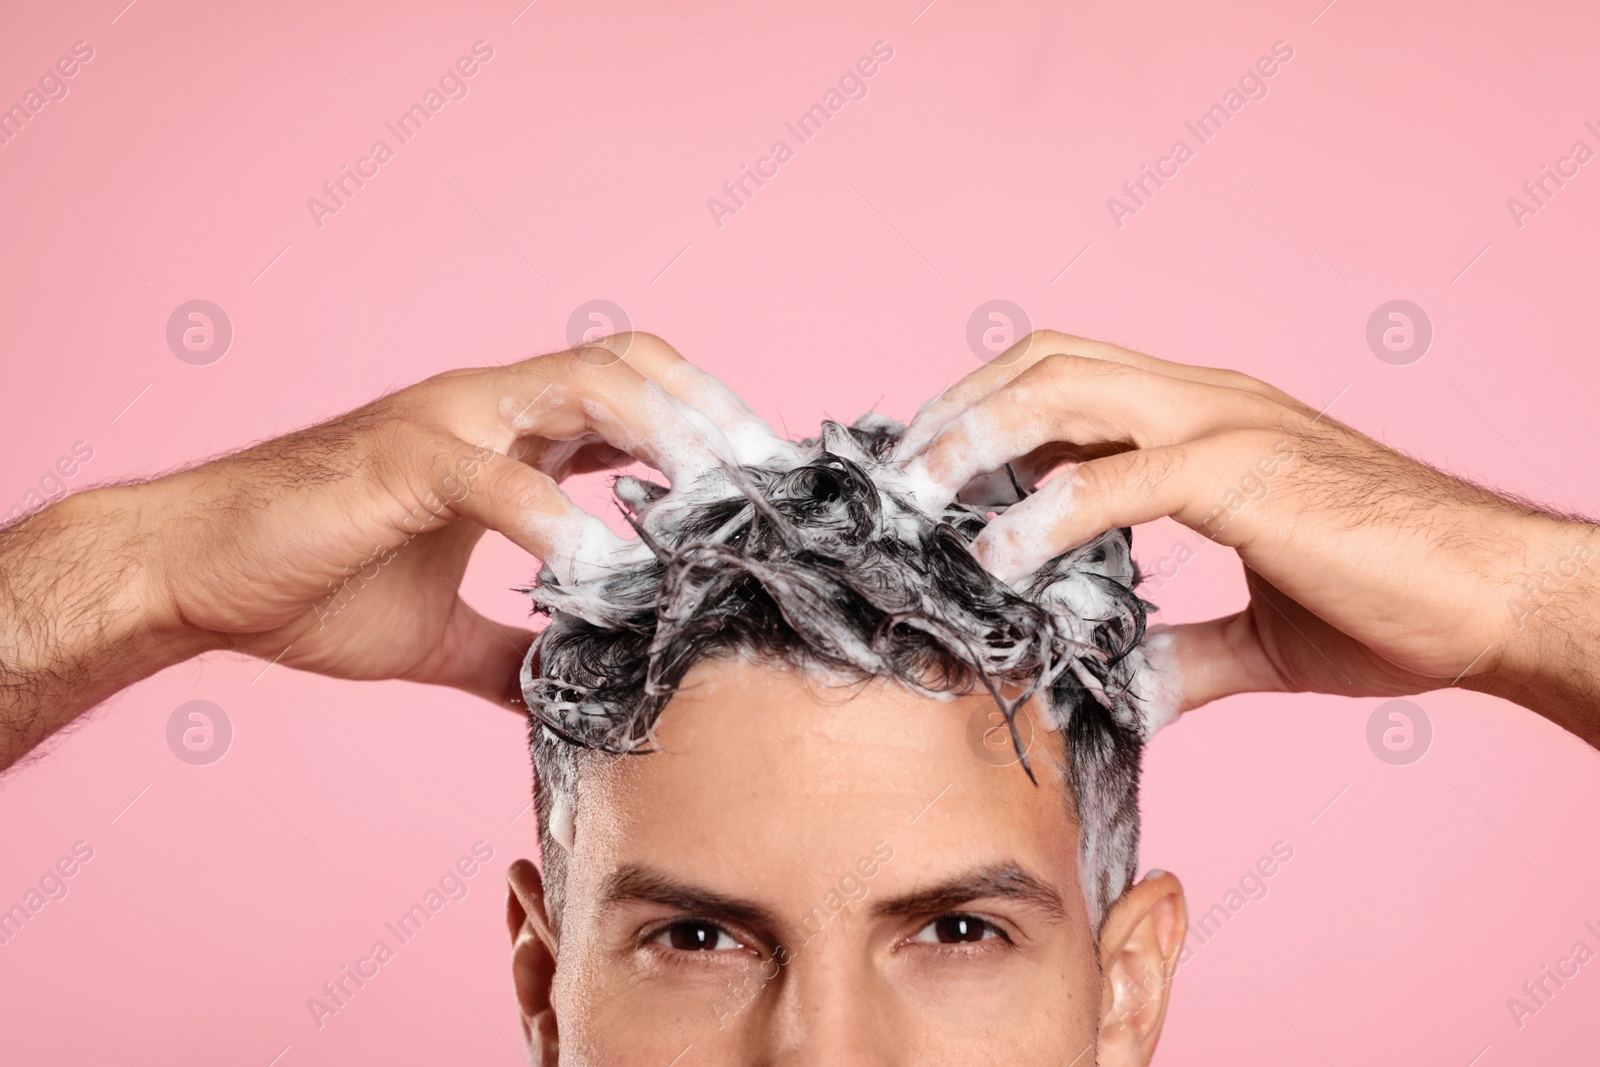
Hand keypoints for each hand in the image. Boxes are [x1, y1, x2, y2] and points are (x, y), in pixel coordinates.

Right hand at [0, 333, 778, 766]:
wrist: (191, 574)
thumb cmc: (308, 584)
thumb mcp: (436, 634)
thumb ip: (508, 655)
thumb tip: (566, 700)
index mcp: (506, 433)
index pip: (633, 396)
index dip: (705, 431)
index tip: (763, 493)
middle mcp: (487, 407)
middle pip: (632, 365)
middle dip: (712, 417)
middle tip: (770, 491)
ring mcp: (446, 423)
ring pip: (586, 386)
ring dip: (664, 438)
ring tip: (718, 507)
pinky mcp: (400, 462)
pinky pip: (499, 477)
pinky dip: (559, 521)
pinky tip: (602, 575)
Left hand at [895, 331, 1599, 738]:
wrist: (1503, 601)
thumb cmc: (1400, 601)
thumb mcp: (1267, 634)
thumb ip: (1191, 652)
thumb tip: (1133, 688)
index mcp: (1206, 419)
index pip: (1069, 379)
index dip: (987, 412)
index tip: (932, 476)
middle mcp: (1207, 400)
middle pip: (1047, 362)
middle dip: (958, 413)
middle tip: (898, 484)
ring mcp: (1227, 426)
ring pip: (1067, 391)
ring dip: (977, 442)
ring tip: (917, 507)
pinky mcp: (1248, 475)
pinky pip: (1121, 478)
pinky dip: (1046, 514)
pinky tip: (1000, 562)